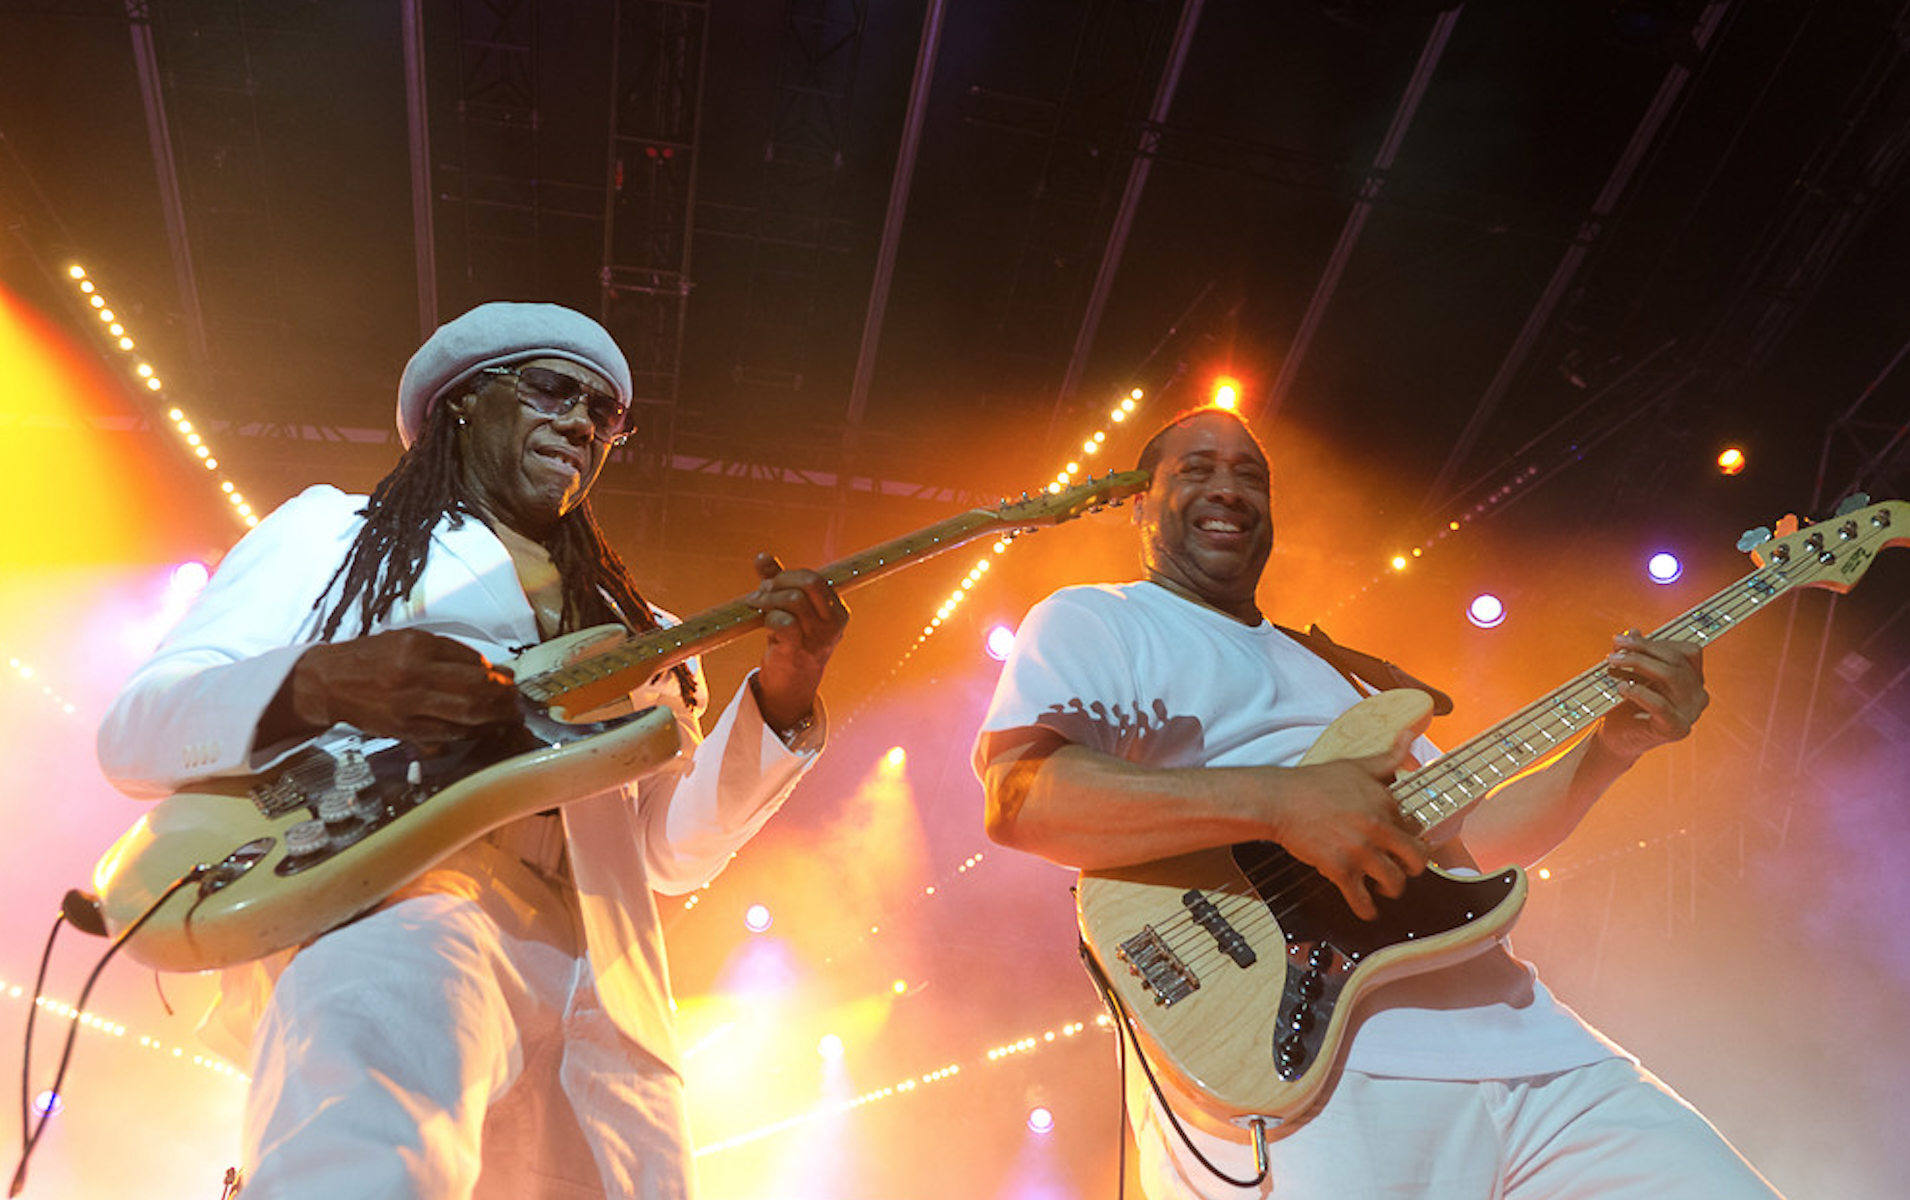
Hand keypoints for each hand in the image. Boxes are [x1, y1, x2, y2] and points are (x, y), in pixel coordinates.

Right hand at [266, 629, 519, 746]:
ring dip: (494, 719)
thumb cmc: (371, 657)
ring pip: (465, 717)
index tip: (510, 677)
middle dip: (503, 699)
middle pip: (474, 692)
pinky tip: (483, 729)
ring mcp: (408, 707)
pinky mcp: (403, 730)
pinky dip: (470, 733)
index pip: (470, 661)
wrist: (328, 682)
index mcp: (416, 648)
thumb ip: (446, 652)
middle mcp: (413, 678)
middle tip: (517, 701)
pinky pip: (446, 735)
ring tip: (509, 716)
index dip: (497, 673)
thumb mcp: (407, 640)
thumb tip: (487, 668)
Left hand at [745, 552, 848, 730]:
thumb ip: (779, 582)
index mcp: (837, 612)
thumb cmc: (792, 642)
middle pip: (809, 582)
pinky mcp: (798, 651)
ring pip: (793, 599)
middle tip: (762, 590)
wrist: (791, 685)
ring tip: (756, 604)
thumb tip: (762, 557)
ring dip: (768, 597)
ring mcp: (817, 639)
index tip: (770, 582)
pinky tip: (763, 622)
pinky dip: (768, 616)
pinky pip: (782, 621)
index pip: (816, 579)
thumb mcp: (792, 611)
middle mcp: (833, 624)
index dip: (789, 575)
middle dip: (780, 581)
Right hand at [1257, 736, 1428, 920]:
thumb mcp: (1356, 765)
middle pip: (1416, 859)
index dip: (1411, 836)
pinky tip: (1367, 911)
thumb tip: (1410, 735)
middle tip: (1404, 868)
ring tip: (1385, 887)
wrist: (1279, 800)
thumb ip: (1388, 757)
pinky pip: (1361, 898)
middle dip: (1413, 868)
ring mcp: (1360, 851)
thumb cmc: (1314, 783)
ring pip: (1394, 882)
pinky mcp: (1339, 869)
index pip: (1414, 827)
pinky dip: (1366, 909)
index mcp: (1385, 803)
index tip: (1405, 841)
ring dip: (1392, 888)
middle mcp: (1377, 828)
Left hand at [1595, 630, 1706, 761]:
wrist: (1617, 740)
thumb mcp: (1632, 675)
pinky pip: (1660, 705)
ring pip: (1670, 676)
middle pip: (1676, 661)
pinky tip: (1621, 687)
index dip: (1655, 642)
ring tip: (1612, 662)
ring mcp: (1690, 713)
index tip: (1623, 638)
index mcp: (1694, 679)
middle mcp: (1698, 695)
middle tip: (1614, 645)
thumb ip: (1637, 655)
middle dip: (1642, 649)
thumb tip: (1633, 631)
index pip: (1685, 651)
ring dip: (1638, 664)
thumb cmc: (1626, 705)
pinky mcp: (1676, 729)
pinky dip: (1639, 692)